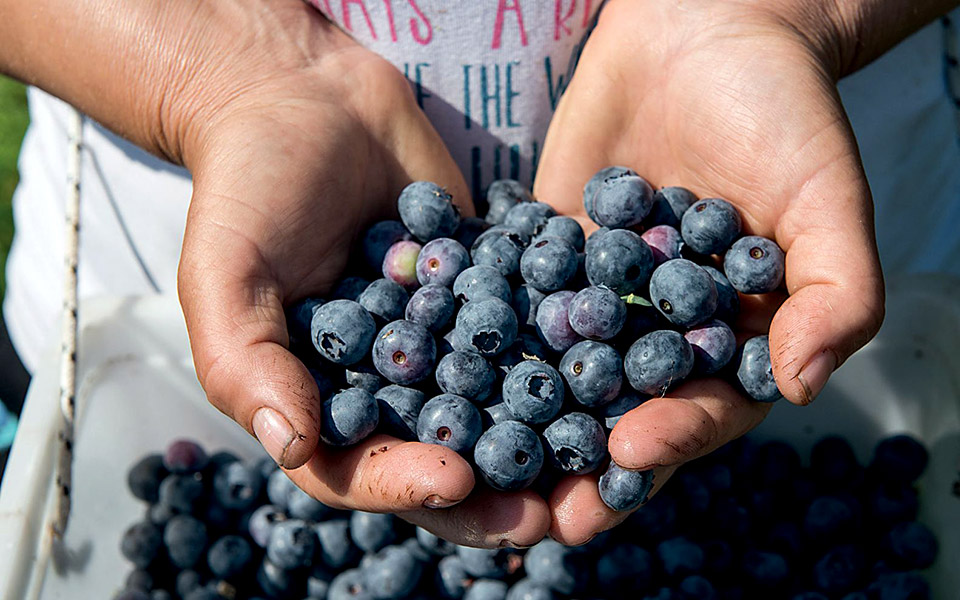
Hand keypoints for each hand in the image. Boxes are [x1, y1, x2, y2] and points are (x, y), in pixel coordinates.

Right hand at [170, 3, 550, 546]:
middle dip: (495, 490)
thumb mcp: (223, 274)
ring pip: (495, 404)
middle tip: (553, 509)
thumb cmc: (247, 188)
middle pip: (442, 454)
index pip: (360, 468)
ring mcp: (442, 339)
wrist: (306, 100)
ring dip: (546, 438)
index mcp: (318, 399)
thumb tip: (293, 446)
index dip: (406, 484)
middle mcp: (387, 383)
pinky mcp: (485, 290)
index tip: (456, 480)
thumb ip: (246, 363)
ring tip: (599, 458)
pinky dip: (567, 348)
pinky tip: (615, 363)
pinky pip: (527, 326)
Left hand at [533, 0, 884, 543]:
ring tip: (480, 462)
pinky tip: (440, 366)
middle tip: (542, 514)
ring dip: (522, 421)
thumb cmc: (783, 110)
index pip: (703, 409)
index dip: (670, 440)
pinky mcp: (546, 255)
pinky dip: (482, 334)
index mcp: (730, 338)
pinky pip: (514, 301)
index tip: (627, 457)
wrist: (705, 28)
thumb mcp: (826, 197)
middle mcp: (660, 330)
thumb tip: (802, 384)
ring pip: (558, 370)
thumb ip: (833, 291)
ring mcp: (598, 296)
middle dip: (583, 461)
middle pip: (621, 410)